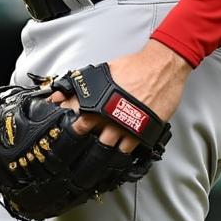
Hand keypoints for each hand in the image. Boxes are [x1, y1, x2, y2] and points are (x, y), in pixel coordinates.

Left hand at [50, 39, 190, 151]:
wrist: (161, 68)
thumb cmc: (134, 67)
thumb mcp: (102, 72)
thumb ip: (81, 85)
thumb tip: (60, 93)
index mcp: (96, 99)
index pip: (71, 114)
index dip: (63, 121)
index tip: (59, 127)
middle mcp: (108, 115)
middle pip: (86, 134)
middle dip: (78, 138)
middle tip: (74, 143)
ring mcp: (124, 126)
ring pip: (105, 146)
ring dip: (98, 149)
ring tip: (92, 152)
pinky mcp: (141, 133)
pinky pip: (127, 150)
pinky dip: (120, 153)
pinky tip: (116, 153)